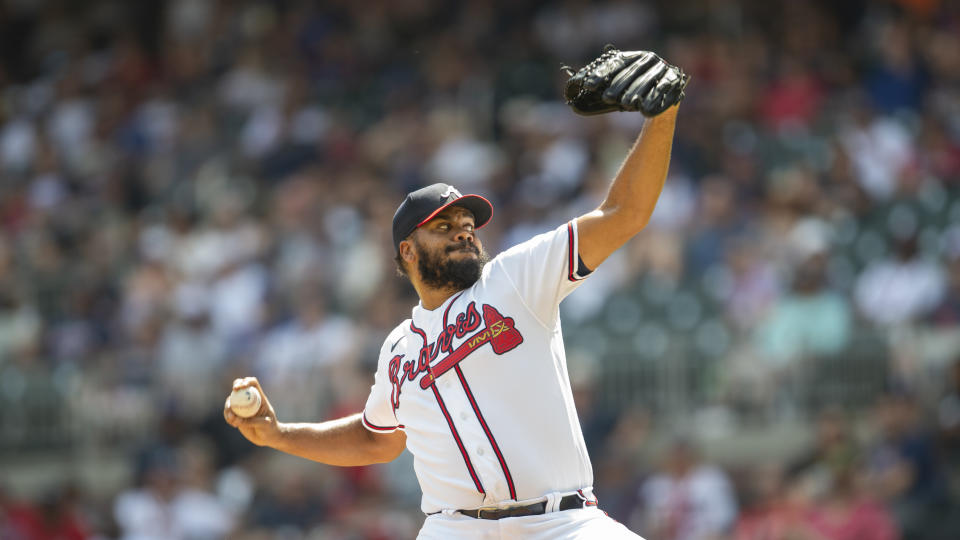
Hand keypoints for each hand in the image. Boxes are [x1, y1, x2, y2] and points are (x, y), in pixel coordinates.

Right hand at [224, 377, 281, 446]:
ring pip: (231, 401)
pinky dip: (228, 417)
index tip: (240, 387)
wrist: (267, 437)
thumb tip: (240, 420)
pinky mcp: (237, 415)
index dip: (246, 382)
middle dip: (235, 388)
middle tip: (233, 396)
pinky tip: (233, 424)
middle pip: (239, 387)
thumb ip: (254, 421)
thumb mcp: (265, 424)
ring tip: (232, 419)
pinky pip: (228, 413)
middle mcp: (249, 400)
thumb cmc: (270, 428)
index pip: (253, 383)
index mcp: (259, 397)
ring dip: (228, 408)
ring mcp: (242, 407)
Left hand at [563, 45, 688, 116]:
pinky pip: (663, 90)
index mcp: (631, 56)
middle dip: (619, 85)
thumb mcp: (613, 90)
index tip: (587, 86)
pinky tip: (645, 111)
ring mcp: (662, 68)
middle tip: (608, 97)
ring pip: (647, 81)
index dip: (601, 74)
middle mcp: (648, 59)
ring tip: (626, 104)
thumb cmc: (629, 95)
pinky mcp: (674, 80)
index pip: (614, 63)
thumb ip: (598, 87)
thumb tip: (574, 86)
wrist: (657, 100)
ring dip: (636, 93)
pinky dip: (655, 101)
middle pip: (631, 72)